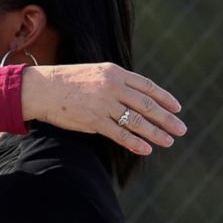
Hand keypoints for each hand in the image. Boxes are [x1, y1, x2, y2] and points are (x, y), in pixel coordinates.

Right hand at [21, 63, 186, 154]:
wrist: (41, 89)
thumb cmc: (66, 82)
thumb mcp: (94, 73)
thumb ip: (115, 82)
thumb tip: (134, 95)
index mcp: (115, 73)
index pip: (148, 86)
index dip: (164, 98)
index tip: (177, 108)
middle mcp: (113, 87)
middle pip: (147, 105)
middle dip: (167, 118)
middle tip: (181, 129)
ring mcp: (104, 104)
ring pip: (137, 121)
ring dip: (155, 133)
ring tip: (168, 141)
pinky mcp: (94, 121)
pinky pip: (120, 134)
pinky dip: (135, 142)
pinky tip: (146, 149)